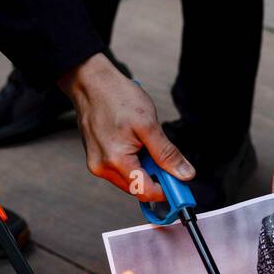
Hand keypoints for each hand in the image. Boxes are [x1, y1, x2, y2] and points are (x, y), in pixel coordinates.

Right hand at [60, 54, 193, 203]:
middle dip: (155, 177)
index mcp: (116, 160)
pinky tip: (134, 143)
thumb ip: (167, 153)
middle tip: (165, 156)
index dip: (167, 190)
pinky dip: (133, 162)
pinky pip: (120, 170)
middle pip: (138, 188)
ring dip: (144, 169)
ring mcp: (97, 164)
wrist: (90, 81)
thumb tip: (184, 174)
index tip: (181, 182)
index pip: (146, 191)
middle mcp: (102, 167)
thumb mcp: (149, 124)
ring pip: (130, 180)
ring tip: (145, 143)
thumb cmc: (116, 96)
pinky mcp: (96, 158)